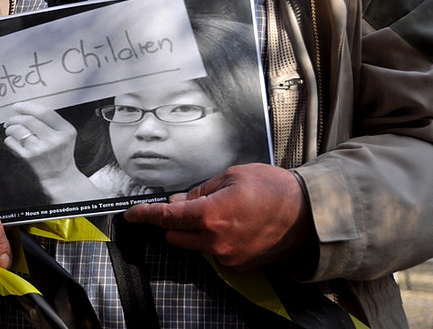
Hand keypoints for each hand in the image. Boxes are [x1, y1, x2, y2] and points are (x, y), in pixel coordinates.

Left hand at [3, 102, 78, 182]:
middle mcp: (54, 140)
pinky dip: (9, 139)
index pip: (44, 112)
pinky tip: (13, 141)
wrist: (60, 177)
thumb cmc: (60, 154)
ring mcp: (40, 149)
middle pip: (28, 119)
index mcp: (66, 131)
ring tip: (10, 130)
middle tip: (10, 119)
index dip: (28, 106)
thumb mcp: (65, 135)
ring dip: (10, 128)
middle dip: (15, 117)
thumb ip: (51, 121)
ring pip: (18, 130)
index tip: (18, 106)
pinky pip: (11, 142)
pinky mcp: (29, 158)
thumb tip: (26, 109)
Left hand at [124, 163, 312, 269]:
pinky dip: (213, 239)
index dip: (145, 215)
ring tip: (221, 212)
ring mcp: (228, 256)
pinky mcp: (239, 264)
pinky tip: (233, 225)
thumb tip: (178, 201)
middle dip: (174, 221)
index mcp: (210, 215)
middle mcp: (215, 241)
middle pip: (175, 236)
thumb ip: (199, 191)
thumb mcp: (231, 176)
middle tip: (190, 203)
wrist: (308, 212)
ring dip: (195, 231)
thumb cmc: (273, 188)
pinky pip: (214, 252)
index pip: (166, 218)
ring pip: (194, 245)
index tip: (131, 215)